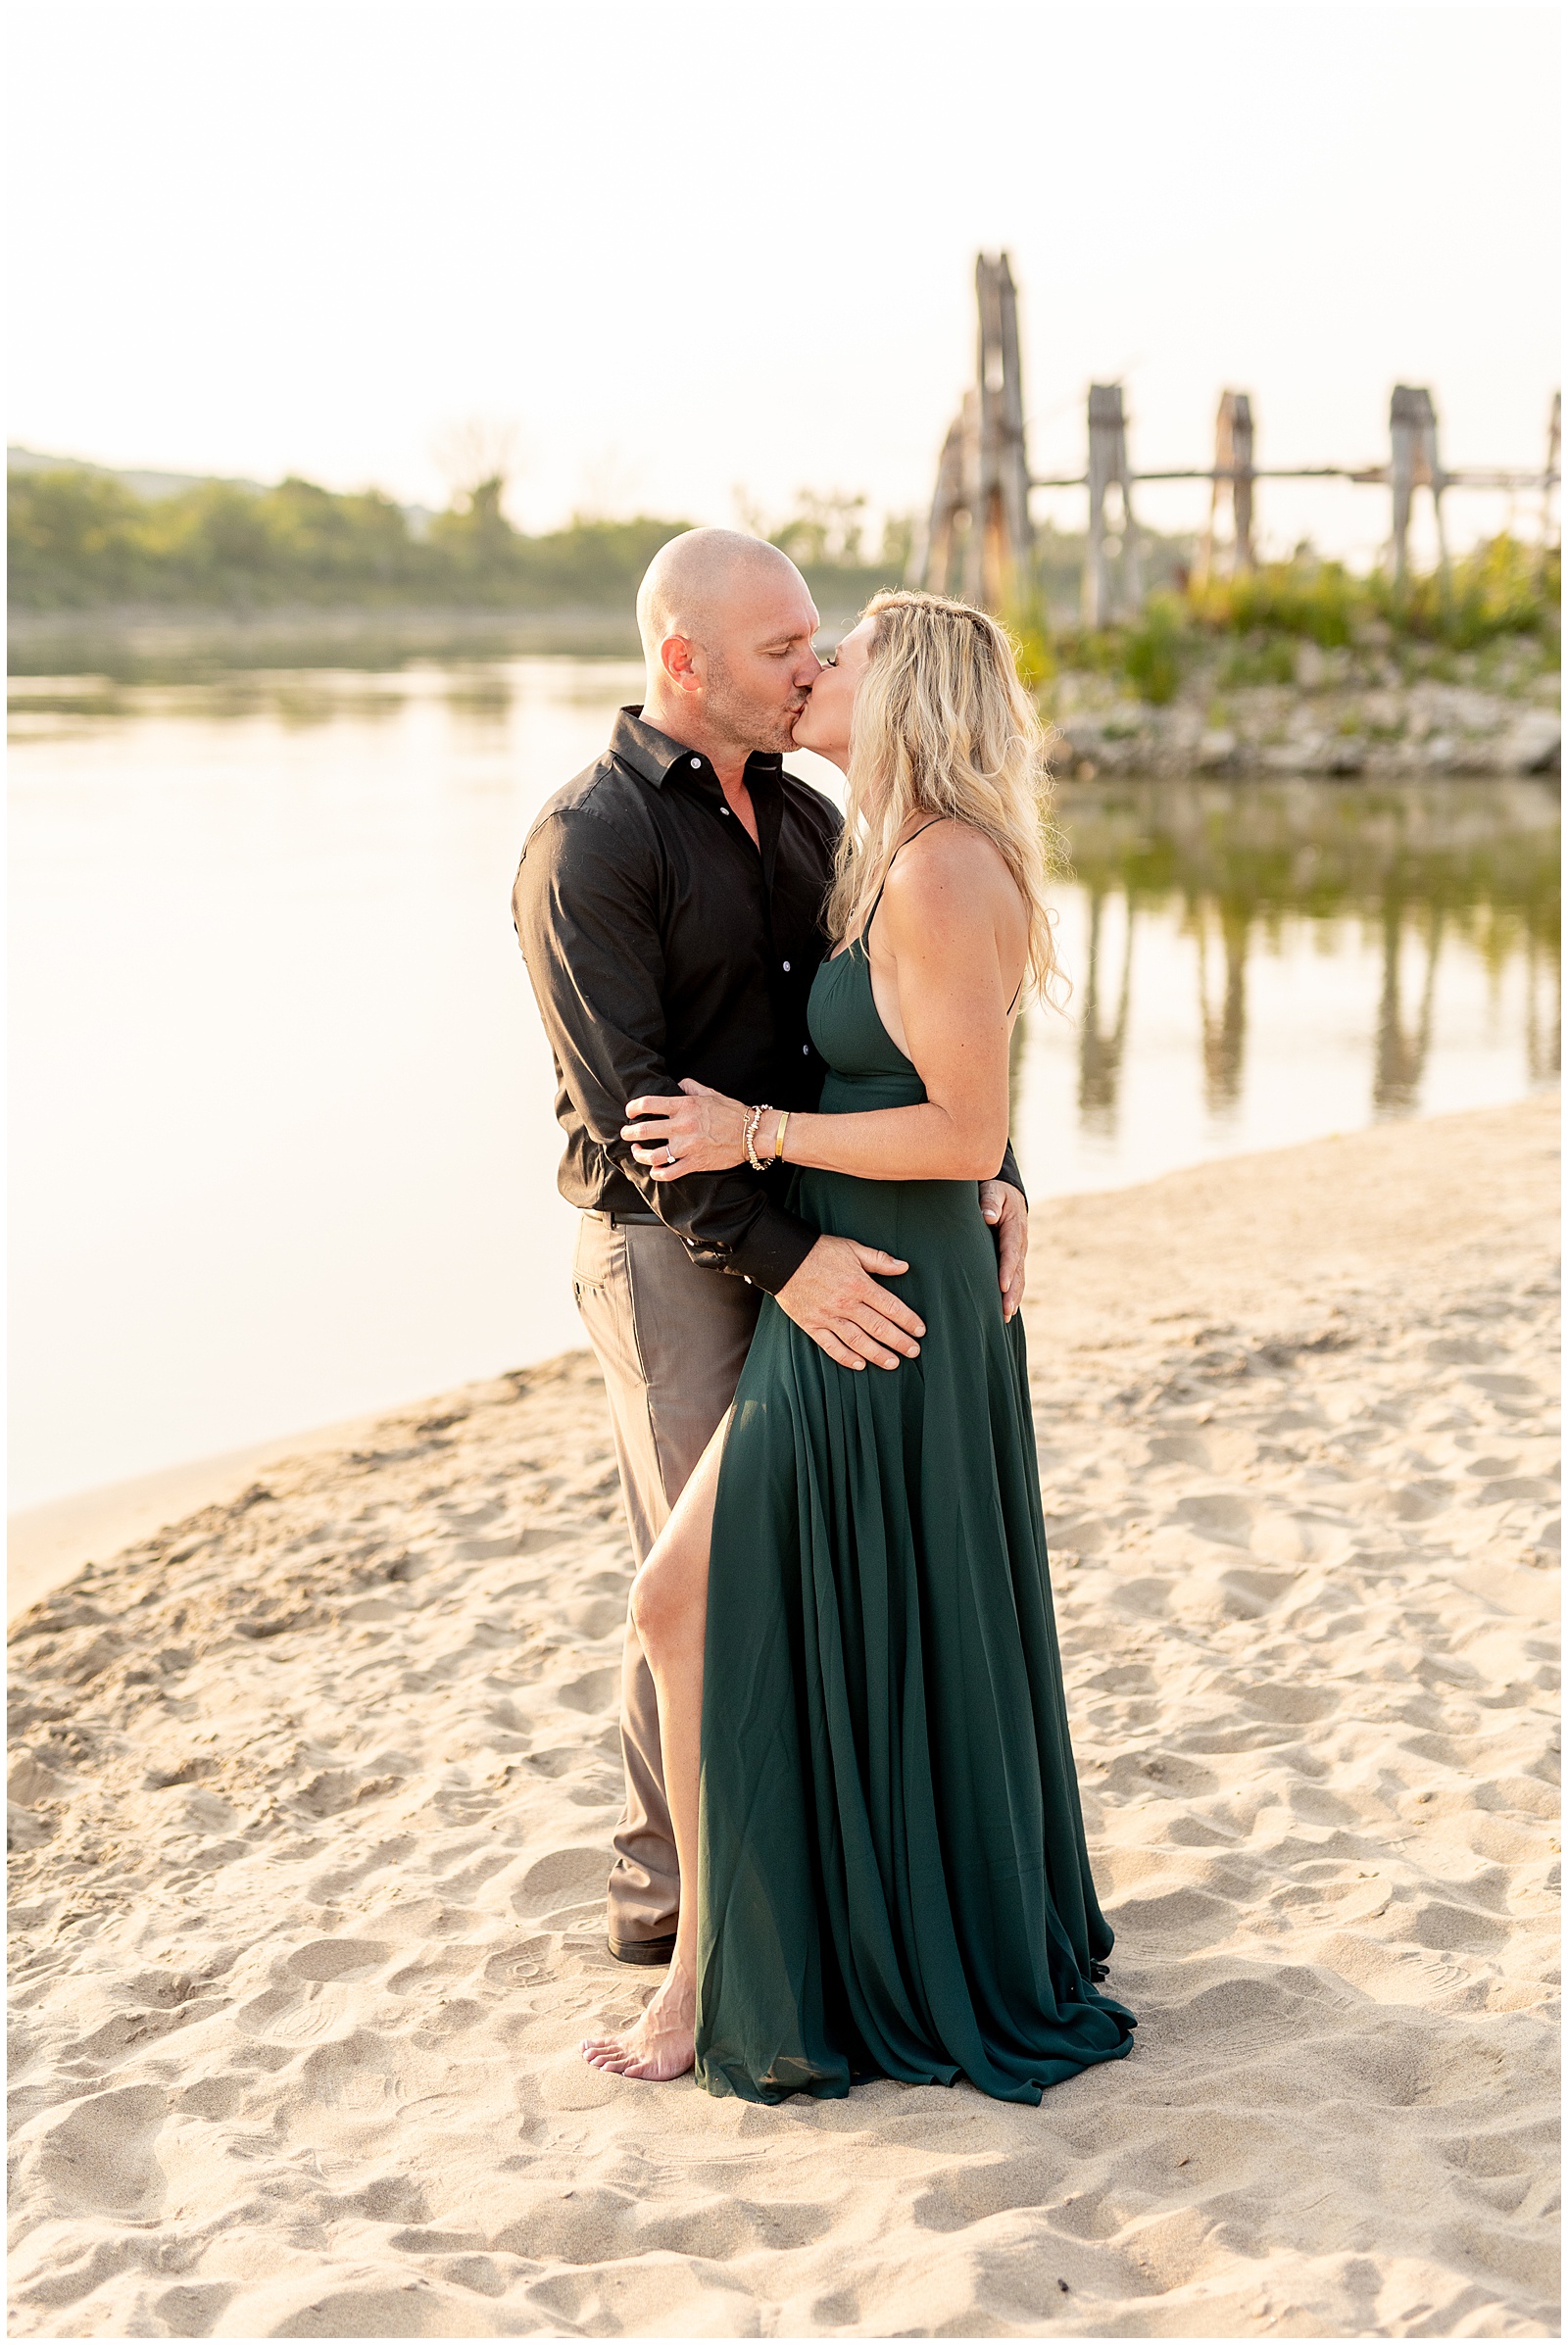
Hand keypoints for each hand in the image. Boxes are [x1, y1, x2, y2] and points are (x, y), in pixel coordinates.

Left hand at [623, 1078, 750, 1176]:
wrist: (751, 1134)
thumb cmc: (732, 1112)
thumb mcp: (710, 1093)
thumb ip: (690, 1086)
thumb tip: (678, 1084)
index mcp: (685, 1105)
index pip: (648, 1104)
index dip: (633, 1108)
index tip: (630, 1112)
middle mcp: (682, 1126)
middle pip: (644, 1131)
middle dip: (629, 1132)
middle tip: (627, 1133)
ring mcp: (687, 1146)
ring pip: (652, 1155)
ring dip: (639, 1154)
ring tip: (638, 1151)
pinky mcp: (695, 1163)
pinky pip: (669, 1173)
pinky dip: (658, 1173)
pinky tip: (655, 1171)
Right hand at [774, 1235, 924, 1371]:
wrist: (782, 1257)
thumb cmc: (819, 1251)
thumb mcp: (852, 1248)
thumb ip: (879, 1260)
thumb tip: (904, 1267)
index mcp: (859, 1284)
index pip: (891, 1307)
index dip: (908, 1320)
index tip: (920, 1330)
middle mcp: (846, 1304)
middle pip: (879, 1327)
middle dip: (899, 1341)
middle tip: (914, 1352)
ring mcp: (828, 1317)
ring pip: (858, 1341)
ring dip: (878, 1354)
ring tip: (893, 1363)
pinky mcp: (812, 1325)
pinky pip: (831, 1346)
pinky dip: (846, 1357)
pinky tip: (860, 1364)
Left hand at [979, 1179, 1027, 1321]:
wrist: (1007, 1193)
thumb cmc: (995, 1192)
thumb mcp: (993, 1190)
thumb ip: (990, 1202)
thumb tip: (988, 1216)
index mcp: (1014, 1227)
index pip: (1010, 1252)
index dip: (1007, 1270)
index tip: (1002, 1286)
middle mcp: (1020, 1243)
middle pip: (1017, 1271)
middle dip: (1012, 1292)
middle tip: (1006, 1311)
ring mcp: (1019, 1253)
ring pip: (1019, 1278)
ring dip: (1014, 1297)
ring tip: (1006, 1316)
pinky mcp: (1014, 1259)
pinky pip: (1016, 1278)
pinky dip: (1014, 1294)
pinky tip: (1008, 1310)